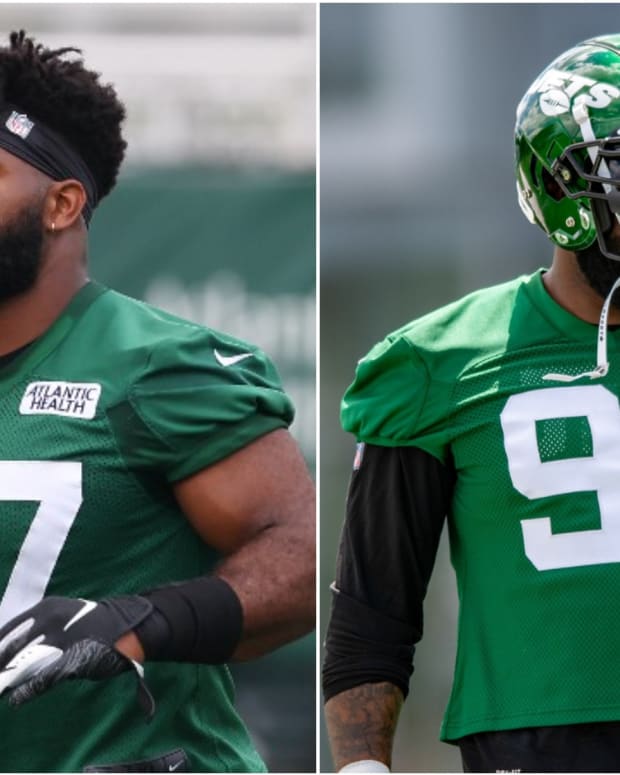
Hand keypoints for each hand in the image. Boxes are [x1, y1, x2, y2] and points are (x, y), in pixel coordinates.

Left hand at [0, 596, 154, 716]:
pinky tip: (16, 698)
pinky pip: (44, 679)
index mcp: (46, 608)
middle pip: (10, 648)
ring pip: (23, 665)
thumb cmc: (92, 625)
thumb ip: (39, 629)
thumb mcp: (64, 617)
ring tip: (1, 687)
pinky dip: (27, 690)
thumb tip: (10, 648)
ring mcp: (61, 641)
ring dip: (7, 679)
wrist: (128, 628)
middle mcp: (50, 621)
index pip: (7, 630)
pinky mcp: (72, 661)